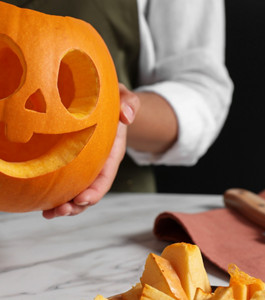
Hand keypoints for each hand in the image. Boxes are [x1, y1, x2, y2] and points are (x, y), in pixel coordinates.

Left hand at [42, 84, 139, 218]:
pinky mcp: (74, 163)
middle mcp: (99, 164)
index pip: (106, 176)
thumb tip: (126, 116)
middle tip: (60, 211)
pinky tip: (42, 203)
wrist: (107, 106)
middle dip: (77, 205)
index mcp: (112, 153)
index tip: (82, 199)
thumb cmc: (116, 103)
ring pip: (77, 191)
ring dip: (64, 205)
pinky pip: (66, 182)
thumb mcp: (125, 99)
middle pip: (91, 191)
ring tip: (49, 213)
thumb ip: (129, 104)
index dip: (96, 190)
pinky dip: (55, 195)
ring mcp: (86, 166)